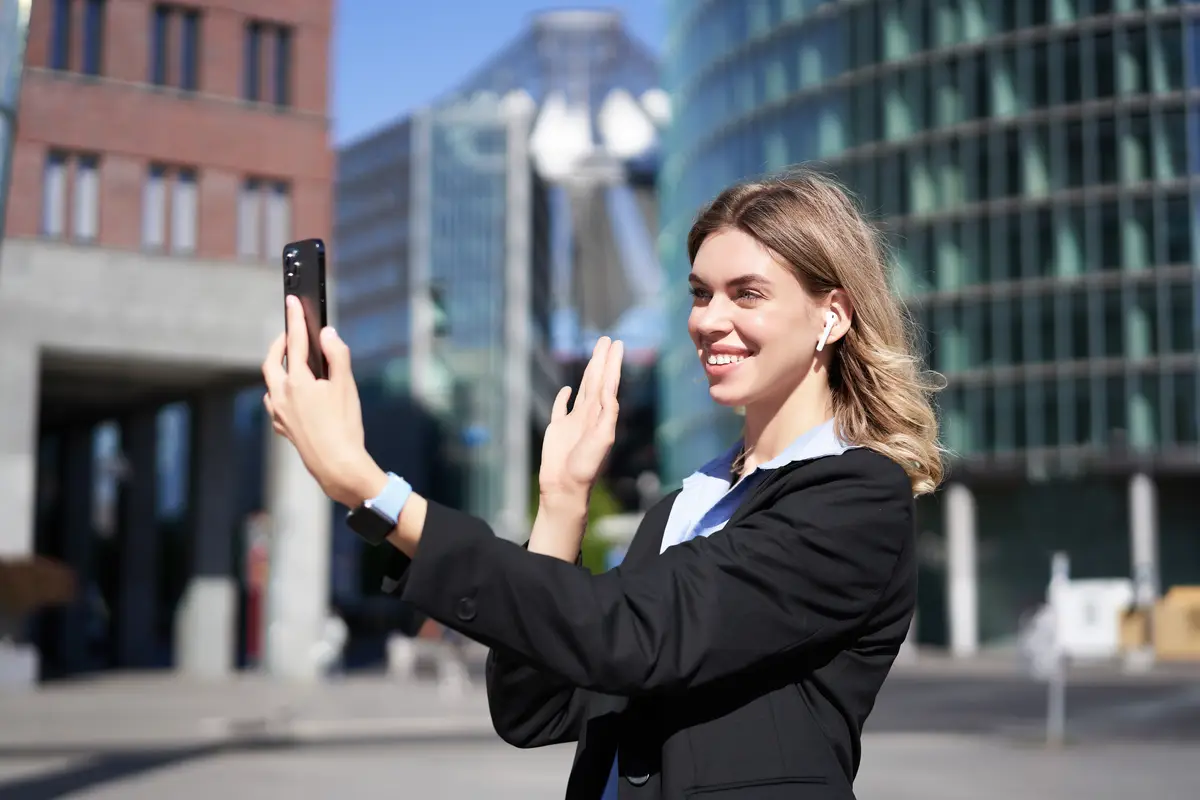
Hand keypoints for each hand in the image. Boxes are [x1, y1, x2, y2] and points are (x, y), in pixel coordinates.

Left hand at [261, 296, 385, 507]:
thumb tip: (328, 334)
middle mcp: (282, 396)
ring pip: (270, 385)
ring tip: (292, 366)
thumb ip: (337, 355)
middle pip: (271, 362)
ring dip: (278, 371)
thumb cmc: (345, 426)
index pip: (296, 342)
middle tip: (290, 334)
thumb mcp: (346, 387)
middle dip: (279, 345)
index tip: (292, 301)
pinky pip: (275, 405)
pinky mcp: (284, 429)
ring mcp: (280, 414)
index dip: (295, 319)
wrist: (337, 466)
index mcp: (298, 381)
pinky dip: (281, 394)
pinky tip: (293, 398)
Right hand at [538, 336, 623, 501]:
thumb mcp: (602, 438)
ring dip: (589, 371)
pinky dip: (564, 397)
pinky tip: (568, 388)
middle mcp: (589, 414)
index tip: (616, 344)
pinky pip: (561, 407)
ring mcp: (573, 420)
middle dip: (602, 360)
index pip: (609, 383)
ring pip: (582, 388)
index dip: (612, 363)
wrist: (565, 487)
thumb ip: (607, 413)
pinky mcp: (557, 428)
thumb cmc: (586, 467)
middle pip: (597, 380)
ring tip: (594, 354)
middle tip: (607, 340)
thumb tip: (610, 389)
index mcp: (602, 416)